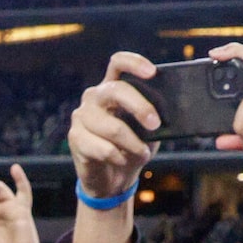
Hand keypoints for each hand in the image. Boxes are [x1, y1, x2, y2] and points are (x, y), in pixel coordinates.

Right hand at [67, 53, 161, 200]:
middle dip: (140, 107)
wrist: (112, 179)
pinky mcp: (75, 138)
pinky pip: (103, 148)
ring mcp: (81, 116)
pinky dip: (119, 157)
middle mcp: (94, 97)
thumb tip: (167, 113)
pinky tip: (123, 160)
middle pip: (116, 90)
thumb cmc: (131, 148)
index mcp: (112, 87)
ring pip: (112, 127)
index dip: (134, 63)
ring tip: (142, 153)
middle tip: (155, 124)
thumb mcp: (148, 130)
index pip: (118, 63)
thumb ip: (153, 116)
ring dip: (133, 143)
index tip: (152, 72)